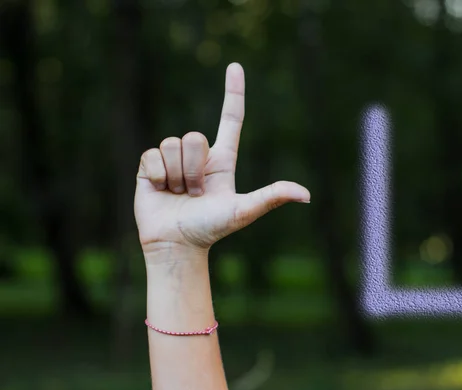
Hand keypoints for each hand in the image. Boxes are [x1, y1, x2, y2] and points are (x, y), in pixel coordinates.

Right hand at [134, 63, 310, 253]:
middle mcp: (199, 156)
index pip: (230, 118)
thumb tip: (307, 194)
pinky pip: (152, 155)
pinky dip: (157, 177)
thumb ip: (271, 197)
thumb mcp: (244, 211)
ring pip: (173, 144)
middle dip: (194, 169)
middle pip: (195, 136)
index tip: (235, 66)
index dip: (233, 93)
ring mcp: (173, 159)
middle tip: (196, 193)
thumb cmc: (212, 228)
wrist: (177, 244)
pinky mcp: (149, 165)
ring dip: (177, 176)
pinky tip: (160, 191)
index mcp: (223, 159)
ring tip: (179, 194)